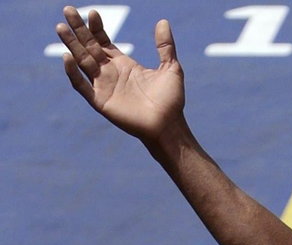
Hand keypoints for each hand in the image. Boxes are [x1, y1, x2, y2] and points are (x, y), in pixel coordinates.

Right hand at [57, 7, 183, 140]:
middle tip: (68, 10)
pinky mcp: (100, 101)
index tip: (92, 12)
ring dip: (71, 45)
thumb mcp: (171, 68)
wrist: (168, 126)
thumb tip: (163, 21)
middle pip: (89, 47)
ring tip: (60, 28)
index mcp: (124, 65)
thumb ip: (165, 46)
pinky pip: (82, 86)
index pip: (103, 42)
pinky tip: (67, 57)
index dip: (96, 28)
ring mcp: (103, 86)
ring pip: (82, 61)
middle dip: (78, 30)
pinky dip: (73, 73)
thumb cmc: (171, 100)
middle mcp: (110, 73)